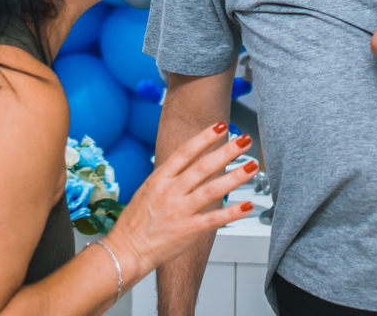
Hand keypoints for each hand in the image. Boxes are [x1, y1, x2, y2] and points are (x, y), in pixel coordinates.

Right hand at [105, 124, 257, 283]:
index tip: (221, 126)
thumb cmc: (135, 222)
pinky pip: (214, 220)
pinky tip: (247, 205)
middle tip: (244, 140)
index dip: (205, 138)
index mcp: (159, 179)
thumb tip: (187, 162)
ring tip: (252, 167)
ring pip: (212, 190)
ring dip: (234, 177)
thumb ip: (169, 177)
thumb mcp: (148, 190)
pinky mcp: (188, 231)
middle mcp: (170, 192)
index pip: (185, 152)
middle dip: (226, 151)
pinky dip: (232, 212)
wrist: (125, 251)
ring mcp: (180, 211)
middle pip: (203, 167)